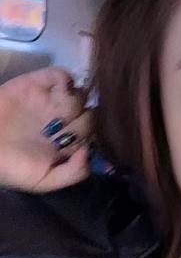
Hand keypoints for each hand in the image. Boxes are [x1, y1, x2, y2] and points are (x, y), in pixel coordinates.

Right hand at [0, 67, 94, 192]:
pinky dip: (64, 78)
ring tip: (61, 107)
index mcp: (66, 144)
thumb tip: (89, 151)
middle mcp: (62, 122)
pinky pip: (60, 75)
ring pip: (80, 94)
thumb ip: (73, 172)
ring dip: (78, 97)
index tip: (80, 138)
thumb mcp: (43, 182)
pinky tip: (58, 89)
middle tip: (70, 121)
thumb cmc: (11, 167)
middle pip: (89, 112)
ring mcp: (51, 102)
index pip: (92, 135)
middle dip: (88, 115)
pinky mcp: (35, 84)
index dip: (92, 135)